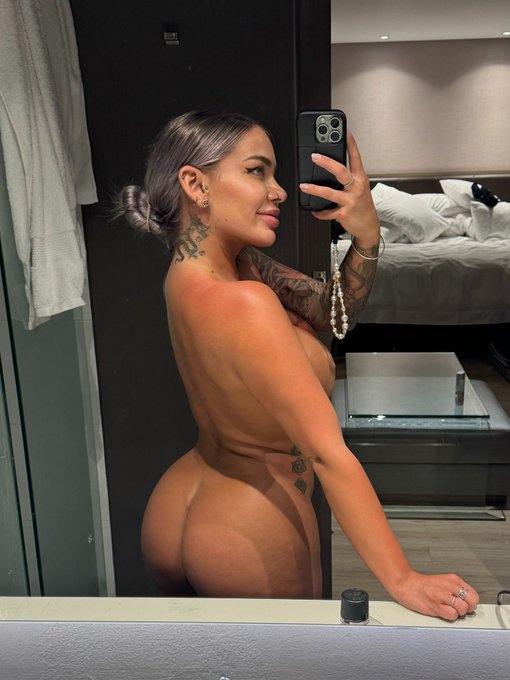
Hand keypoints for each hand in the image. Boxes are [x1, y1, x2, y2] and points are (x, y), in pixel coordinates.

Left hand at [299, 131, 379, 245]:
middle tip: (314, 156)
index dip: (350, 144)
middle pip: (341, 171)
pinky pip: (328, 212)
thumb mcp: (359, 187)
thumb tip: (330, 167)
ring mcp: (350, 200)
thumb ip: (348, 177)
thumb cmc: (362, 204)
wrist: (368, 225)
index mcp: (360, 178)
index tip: (345, 132)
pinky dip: (319, 211)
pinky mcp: (344, 213)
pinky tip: (314, 209)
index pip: (356, 157)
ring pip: (330, 193)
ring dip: (315, 189)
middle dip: (327, 163)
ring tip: (304, 186)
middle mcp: (356, 187)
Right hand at [392, 570, 479, 620]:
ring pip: (463, 608)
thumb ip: (457, 590)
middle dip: (467, 608)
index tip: (465, 605)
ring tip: (448, 609)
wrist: (406, 584)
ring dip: (457, 613)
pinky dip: (449, 616)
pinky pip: (452, 615)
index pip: (474, 594)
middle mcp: (449, 585)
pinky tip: (442, 612)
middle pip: (472, 601)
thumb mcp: (444, 582)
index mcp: (453, 579)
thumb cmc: (423, 586)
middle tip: (459, 609)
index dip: (471, 603)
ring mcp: (442, 595)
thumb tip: (469, 603)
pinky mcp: (435, 604)